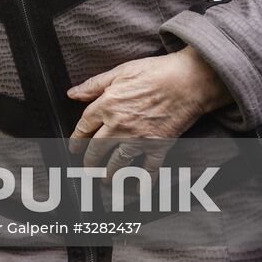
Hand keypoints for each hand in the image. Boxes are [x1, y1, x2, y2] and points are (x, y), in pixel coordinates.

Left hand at [66, 48, 231, 171]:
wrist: (188, 81)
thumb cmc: (156, 72)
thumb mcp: (120, 72)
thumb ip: (94, 85)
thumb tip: (73, 93)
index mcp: (107, 105)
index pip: (84, 126)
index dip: (77, 138)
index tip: (74, 147)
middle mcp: (119, 125)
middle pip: (97, 149)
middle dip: (90, 161)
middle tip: (87, 168)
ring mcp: (139, 138)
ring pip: (118, 163)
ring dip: (110, 174)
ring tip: (106, 180)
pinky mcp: (158, 146)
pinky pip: (148, 169)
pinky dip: (142, 182)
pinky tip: (137, 189)